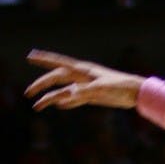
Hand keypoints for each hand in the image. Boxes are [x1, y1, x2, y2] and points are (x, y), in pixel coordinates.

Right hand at [25, 50, 142, 110]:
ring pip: (64, 91)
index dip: (44, 60)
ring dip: (50, 98)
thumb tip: (69, 94)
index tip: (30, 56)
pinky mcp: (93, 96)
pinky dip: (66, 103)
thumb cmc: (121, 87)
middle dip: (42, 84)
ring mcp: (87, 86)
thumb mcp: (103, 89)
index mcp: (83, 70)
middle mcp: (82, 77)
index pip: (59, 64)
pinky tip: (59, 106)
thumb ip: (85, 91)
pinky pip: (75, 100)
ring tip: (37, 107)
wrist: (137, 93)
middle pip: (57, 79)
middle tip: (28, 93)